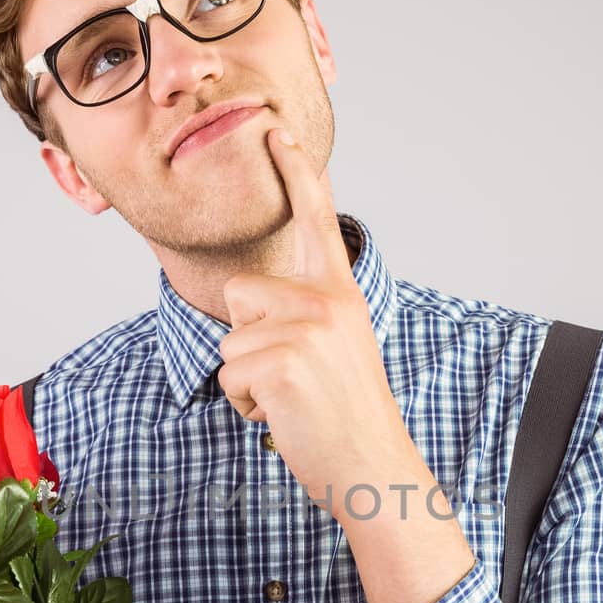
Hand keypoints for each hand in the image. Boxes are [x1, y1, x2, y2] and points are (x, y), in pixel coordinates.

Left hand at [216, 127, 414, 513]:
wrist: (374, 469)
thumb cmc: (349, 419)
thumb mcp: (338, 350)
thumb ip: (308, 317)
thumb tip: (254, 308)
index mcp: (341, 295)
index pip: (317, 223)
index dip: (297, 175)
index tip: (278, 132)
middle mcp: (326, 302)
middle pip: (238, 294)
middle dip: (247, 339)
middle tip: (292, 379)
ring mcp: (305, 331)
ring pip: (229, 342)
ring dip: (246, 382)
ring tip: (292, 401)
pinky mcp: (281, 363)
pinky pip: (229, 377)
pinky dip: (246, 406)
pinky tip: (283, 417)